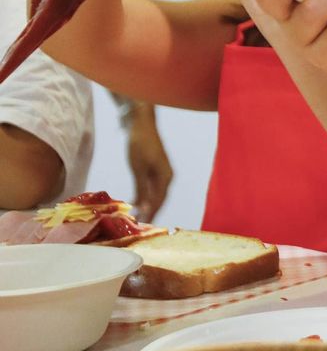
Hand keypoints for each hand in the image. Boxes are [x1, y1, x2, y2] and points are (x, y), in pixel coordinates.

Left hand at [123, 101, 171, 220]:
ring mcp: (161, 173)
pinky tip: (134, 201)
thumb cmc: (139, 144)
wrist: (141, 124)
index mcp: (165, 177)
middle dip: (150, 212)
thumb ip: (141, 189)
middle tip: (139, 225)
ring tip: (136, 216)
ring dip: (146, 205)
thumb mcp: (138, 168)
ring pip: (154, 194)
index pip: (158, 201)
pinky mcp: (154, 169)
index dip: (151, 214)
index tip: (142, 226)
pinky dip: (143, 195)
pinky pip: (150, 187)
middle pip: (159, 199)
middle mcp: (166, 177)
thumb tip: (144, 208)